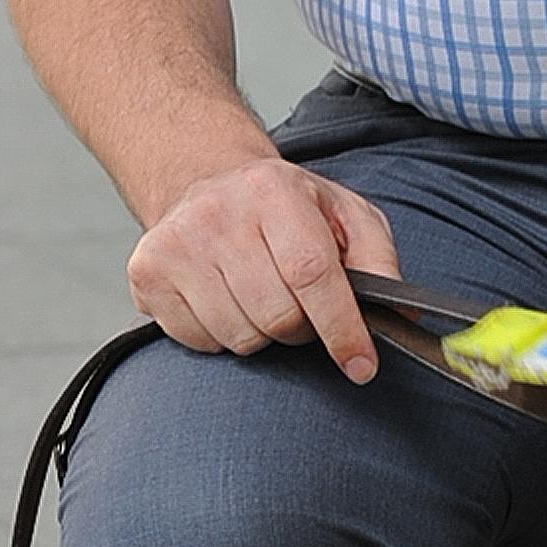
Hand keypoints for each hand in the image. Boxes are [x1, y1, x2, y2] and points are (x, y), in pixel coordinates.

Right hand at [127, 157, 399, 383]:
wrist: (205, 181)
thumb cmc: (284, 205)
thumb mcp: (344, 212)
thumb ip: (378, 258)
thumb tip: (399, 309)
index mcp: (275, 192)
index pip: (313, 273)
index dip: (342, 328)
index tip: (362, 365)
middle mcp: (219, 214)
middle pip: (277, 316)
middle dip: (302, 329)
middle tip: (301, 309)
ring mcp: (176, 244)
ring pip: (240, 337)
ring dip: (262, 333)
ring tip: (260, 295)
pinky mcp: (146, 274)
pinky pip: (200, 342)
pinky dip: (222, 335)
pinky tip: (224, 298)